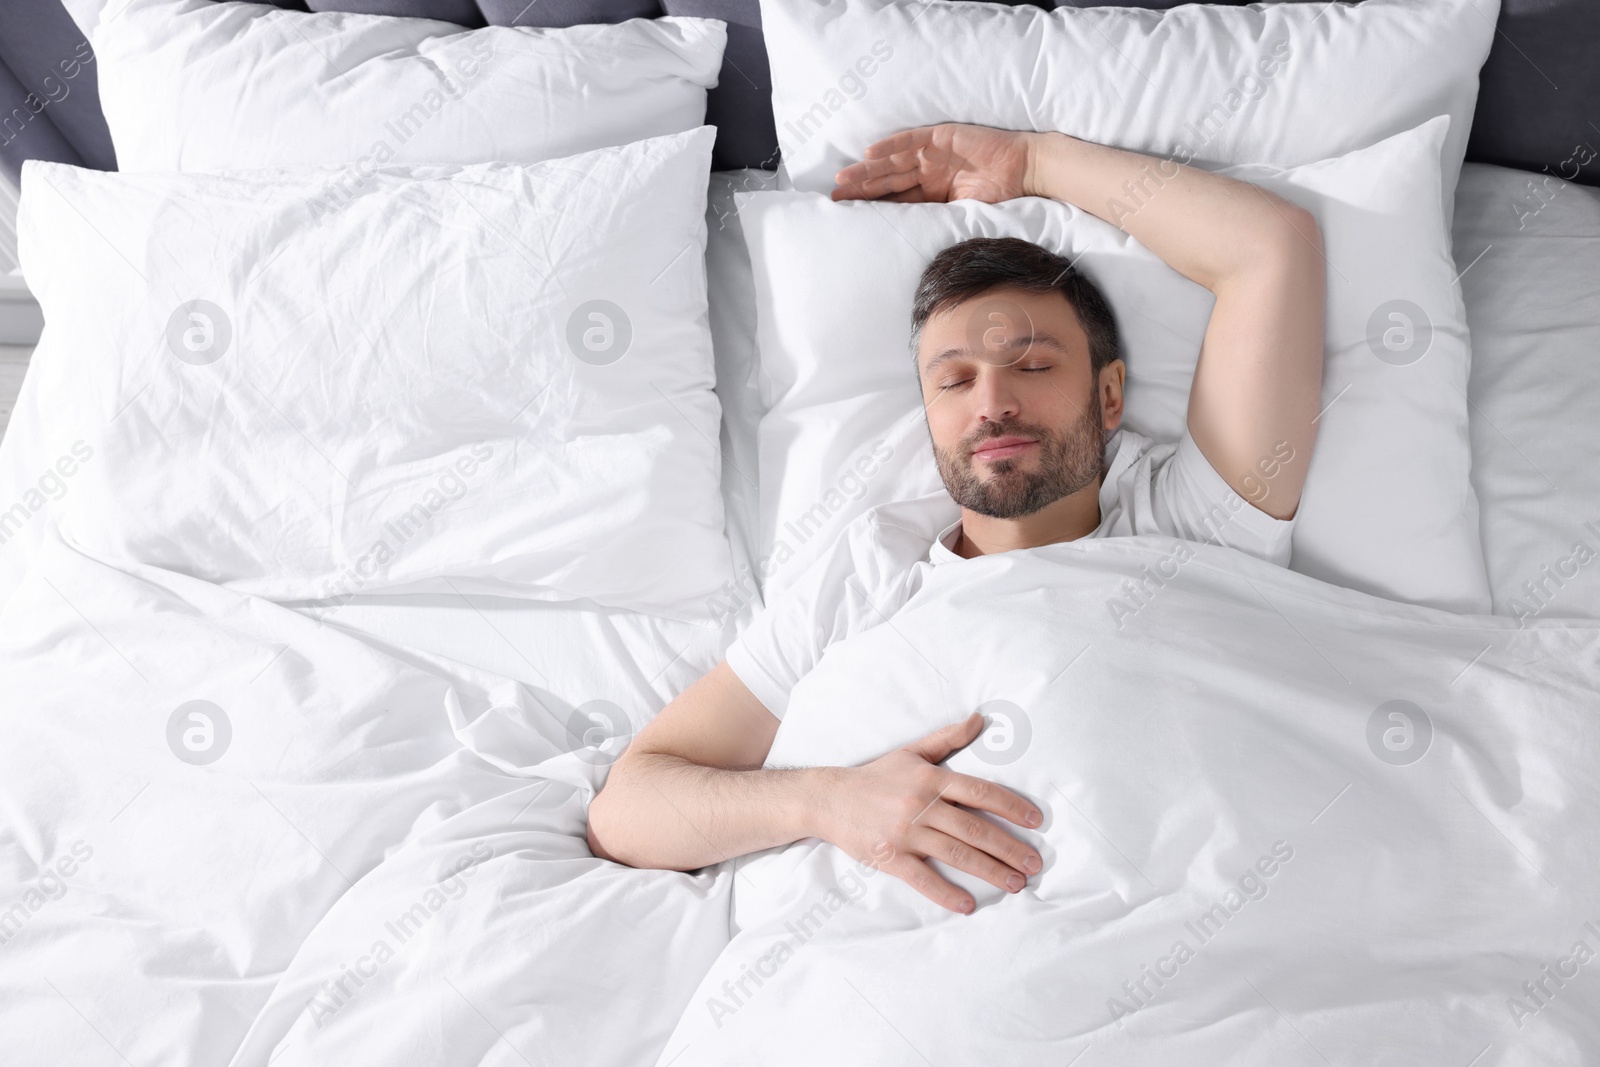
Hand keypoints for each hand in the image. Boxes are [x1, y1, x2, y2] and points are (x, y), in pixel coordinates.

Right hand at [812, 713, 1044, 913]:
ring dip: (990, 871)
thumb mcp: (912, 752)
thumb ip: (948, 738)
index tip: (1036, 820)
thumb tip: (980, 719)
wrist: (829, 798)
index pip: (980, 792)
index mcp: (931, 779)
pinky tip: (968, 905)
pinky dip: (946, 893)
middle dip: (1009, 848)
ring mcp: (906, 833)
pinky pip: (923, 878)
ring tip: (1016, 884)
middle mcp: (922, 805)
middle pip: (975, 828)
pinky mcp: (891, 857)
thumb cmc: (876, 776)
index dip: (1011, 806)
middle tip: (1035, 864)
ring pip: (957, 853)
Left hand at [831, 123, 1038, 203]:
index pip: (896, 199)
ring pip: (892, 162)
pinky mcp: (940, 136)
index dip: (873, 205)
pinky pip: (910, 141)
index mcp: (932, 191)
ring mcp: (932, 153)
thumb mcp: (964, 213)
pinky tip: (870, 154)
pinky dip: (890, 147)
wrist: (1024, 169)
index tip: (848, 215)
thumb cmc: (1001, 195)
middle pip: (887, 180)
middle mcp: (927, 171)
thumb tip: (913, 241)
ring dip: (867, 170)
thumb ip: (939, 220)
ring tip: (843, 179)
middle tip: (834, 197)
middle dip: (861, 188)